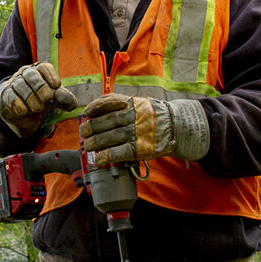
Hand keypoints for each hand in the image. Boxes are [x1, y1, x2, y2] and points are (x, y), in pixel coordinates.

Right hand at [0, 62, 76, 136]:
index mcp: (39, 71)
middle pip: (31, 74)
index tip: (57, 86)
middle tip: (48, 100)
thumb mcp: (54, 99)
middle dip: (40, 87)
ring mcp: (14, 83)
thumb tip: (73, 104)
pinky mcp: (6, 94)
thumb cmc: (41, 100)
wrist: (23, 112)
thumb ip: (64, 100)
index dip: (50, 75)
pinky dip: (16, 103)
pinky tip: (23, 111)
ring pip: (20, 84)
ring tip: (38, 109)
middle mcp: (26, 74)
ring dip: (30, 97)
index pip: (43, 67)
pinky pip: (9, 95)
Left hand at [78, 93, 208, 164]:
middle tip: (83, 132)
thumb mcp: (140, 103)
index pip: (108, 102)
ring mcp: (136, 132)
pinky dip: (107, 156)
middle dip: (91, 127)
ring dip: (95, 143)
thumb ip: (122, 105)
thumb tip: (98, 111)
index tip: (86, 112)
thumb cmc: (155, 115)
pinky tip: (100, 159)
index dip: (94, 107)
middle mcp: (133, 116)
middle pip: (106, 121)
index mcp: (132, 103)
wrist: (177, 127)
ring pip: (110, 137)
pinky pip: (119, 152)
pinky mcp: (140, 148)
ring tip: (88, 146)